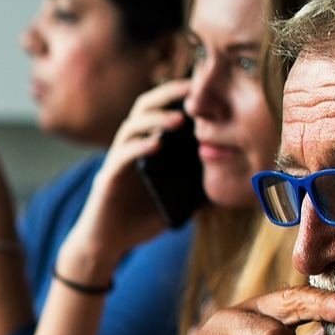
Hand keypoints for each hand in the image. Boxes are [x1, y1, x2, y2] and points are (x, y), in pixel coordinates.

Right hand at [59, 79, 193, 282]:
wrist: (106, 246)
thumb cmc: (139, 223)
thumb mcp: (176, 204)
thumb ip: (197, 194)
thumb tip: (228, 195)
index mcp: (146, 148)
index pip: (161, 110)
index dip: (179, 95)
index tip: (206, 88)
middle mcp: (130, 147)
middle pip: (144, 107)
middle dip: (168, 94)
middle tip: (193, 89)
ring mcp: (117, 161)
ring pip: (131, 126)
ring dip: (155, 118)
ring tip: (179, 119)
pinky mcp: (108, 179)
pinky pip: (122, 156)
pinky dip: (140, 147)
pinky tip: (157, 144)